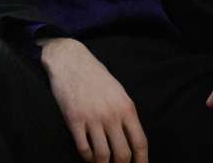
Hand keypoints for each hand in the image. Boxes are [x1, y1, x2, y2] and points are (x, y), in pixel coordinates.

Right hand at [40, 37, 148, 162]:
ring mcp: (92, 118)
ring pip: (102, 154)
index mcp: (126, 108)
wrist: (70, 60)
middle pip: (122, 153)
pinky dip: (87, 157)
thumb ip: (126, 114)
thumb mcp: (118, 92)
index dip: (142, 161)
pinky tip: (88, 156)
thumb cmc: (95, 76)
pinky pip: (83, 147)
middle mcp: (111, 115)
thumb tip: (132, 139)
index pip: (140, 143)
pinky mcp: (73, 119)